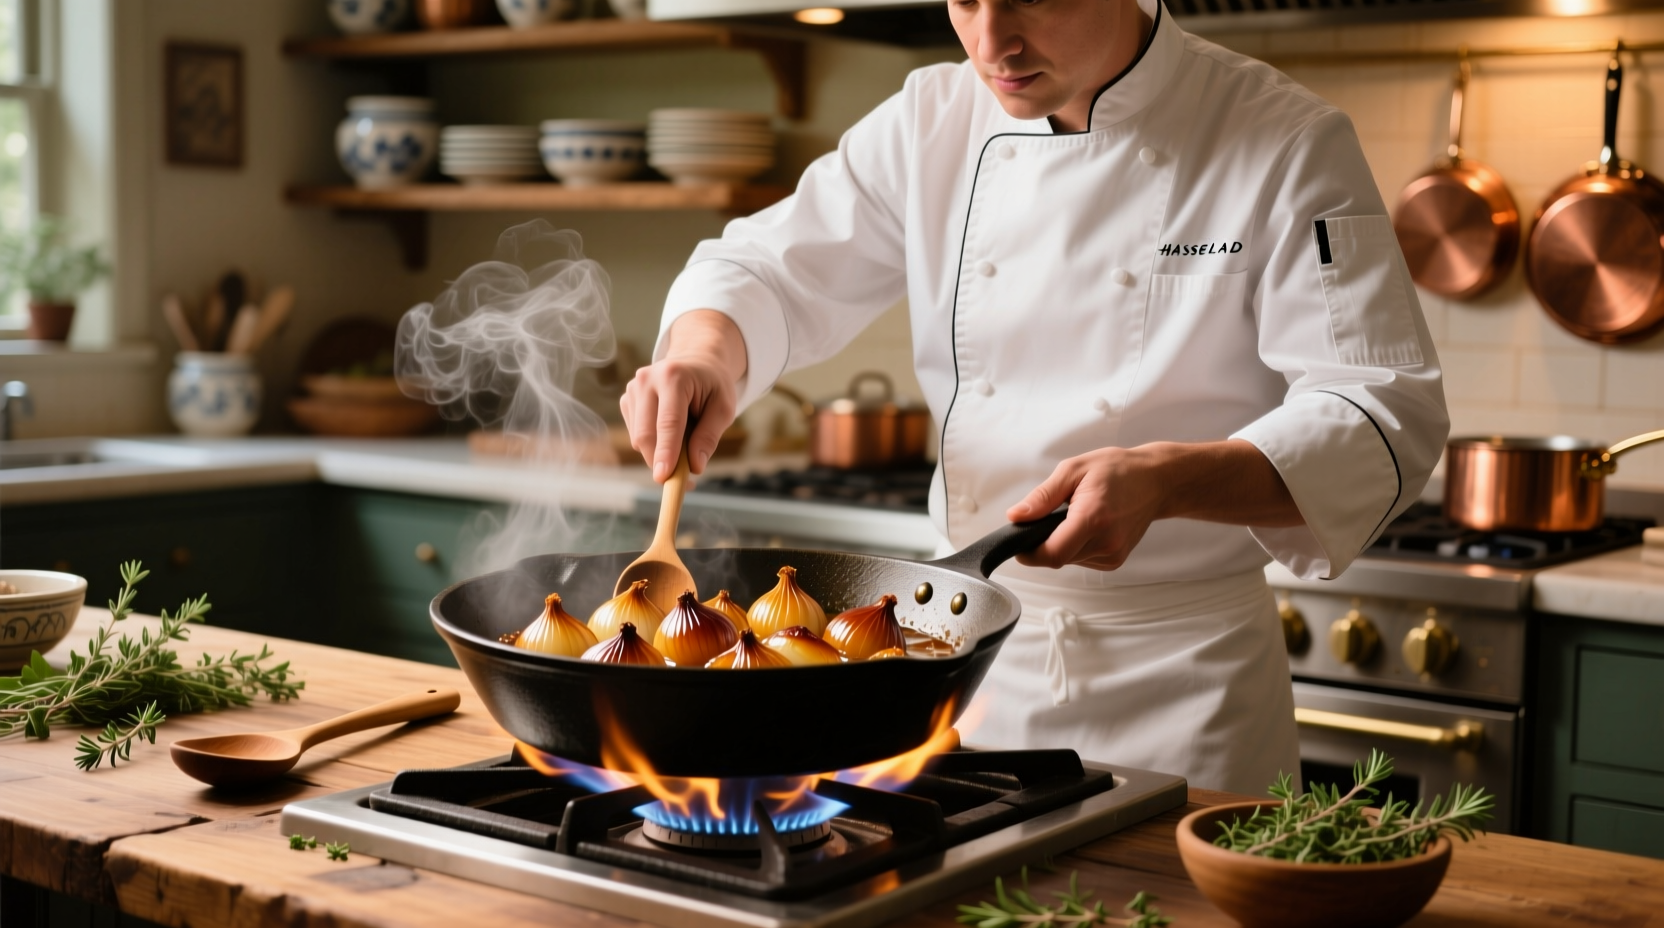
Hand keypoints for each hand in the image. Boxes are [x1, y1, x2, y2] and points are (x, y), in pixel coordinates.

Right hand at [619, 310, 747, 480]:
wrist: (696, 362)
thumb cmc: (713, 386)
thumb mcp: (724, 408)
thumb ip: (709, 436)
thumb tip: (695, 466)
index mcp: (673, 376)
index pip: (668, 422)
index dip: (666, 452)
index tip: (663, 477)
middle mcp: (647, 380)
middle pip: (646, 434)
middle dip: (661, 461)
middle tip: (684, 481)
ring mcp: (633, 389)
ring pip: (638, 438)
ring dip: (659, 454)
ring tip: (685, 449)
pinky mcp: (626, 400)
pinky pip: (636, 434)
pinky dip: (653, 444)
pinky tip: (670, 435)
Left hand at [1003, 440, 1302, 570]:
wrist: (1156, 481)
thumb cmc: (1117, 470)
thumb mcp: (1072, 471)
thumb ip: (1042, 497)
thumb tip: (1016, 517)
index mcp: (1093, 518)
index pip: (1052, 554)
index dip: (1029, 553)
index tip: (1019, 542)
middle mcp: (1106, 542)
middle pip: (1058, 558)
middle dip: (1044, 542)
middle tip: (1050, 516)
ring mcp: (1113, 554)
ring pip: (1069, 560)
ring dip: (1061, 543)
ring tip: (1075, 515)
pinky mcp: (1115, 561)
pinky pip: (1082, 559)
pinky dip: (1076, 546)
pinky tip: (1088, 525)